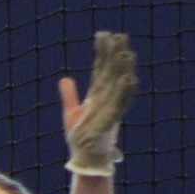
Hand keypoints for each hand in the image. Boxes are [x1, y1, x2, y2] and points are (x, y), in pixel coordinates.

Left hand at [61, 31, 137, 175]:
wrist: (84, 158)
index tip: (103, 34)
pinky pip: (120, 104)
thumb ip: (69, 96)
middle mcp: (106, 99)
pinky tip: (130, 78)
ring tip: (126, 53)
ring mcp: (110, 109)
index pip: (100, 69)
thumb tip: (65, 79)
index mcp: (97, 96)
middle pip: (112, 73)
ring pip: (119, 85)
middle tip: (119, 35)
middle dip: (115, 55)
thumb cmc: (80, 139)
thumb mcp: (71, 113)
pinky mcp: (111, 121)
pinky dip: (125, 91)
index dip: (102, 53)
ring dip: (123, 70)